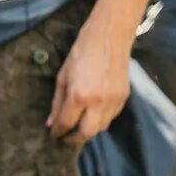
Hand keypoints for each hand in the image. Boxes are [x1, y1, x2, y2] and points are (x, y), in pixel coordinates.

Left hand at [49, 17, 130, 144]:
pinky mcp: (124, 96)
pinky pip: (111, 117)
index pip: (67, 123)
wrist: (110, 37)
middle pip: (87, 133)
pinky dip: (101, 121)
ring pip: (101, 127)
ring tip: (78, 127)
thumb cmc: (81, 53)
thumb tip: (51, 122)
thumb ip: (57, 102)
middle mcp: (98, 102)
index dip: (58, 132)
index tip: (53, 134)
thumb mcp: (62, 77)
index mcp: (79, 96)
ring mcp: (114, 100)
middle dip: (74, 139)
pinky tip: (92, 116)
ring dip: (88, 131)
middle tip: (65, 138)